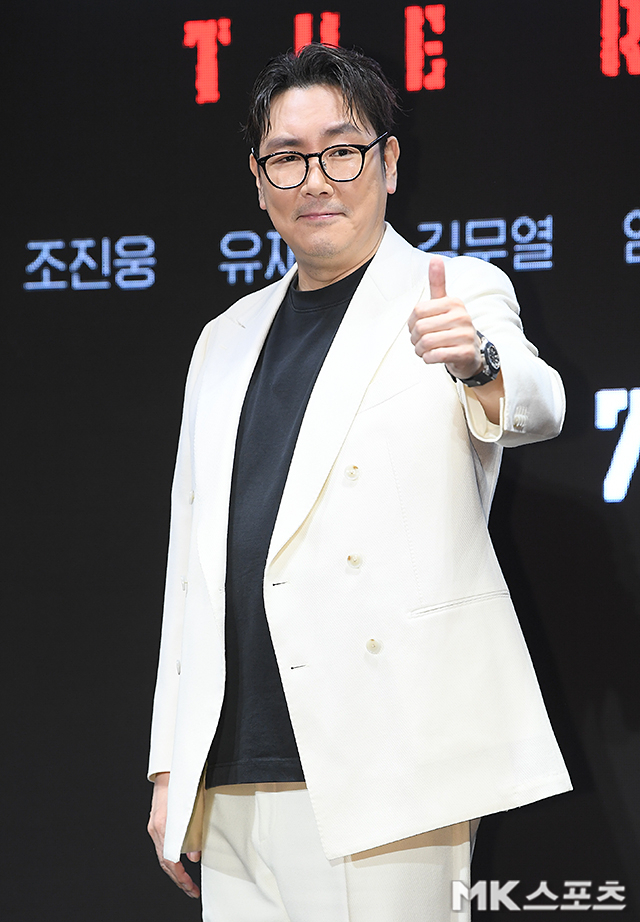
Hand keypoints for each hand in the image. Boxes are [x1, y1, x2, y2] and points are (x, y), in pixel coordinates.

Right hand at [147, 772, 200, 898]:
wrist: (170, 770)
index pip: (170, 860)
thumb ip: (195, 833)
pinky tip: (178, 866)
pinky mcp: (156, 824)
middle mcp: (156, 828)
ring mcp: (154, 826)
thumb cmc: (185, 784)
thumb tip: (194, 856)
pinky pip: (162, 847)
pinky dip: (170, 860)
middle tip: (192, 891)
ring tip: (187, 883)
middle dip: (179, 880)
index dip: (181, 877)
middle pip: (165, 863)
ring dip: (174, 872)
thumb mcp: (196, 807)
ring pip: (162, 857)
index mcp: (165, 825)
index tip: (191, 887)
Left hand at [408, 255, 481, 380]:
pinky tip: (432, 357)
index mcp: (453, 302)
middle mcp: (462, 316)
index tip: (416, 328)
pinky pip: (436, 355)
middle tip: (419, 342)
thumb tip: (435, 258)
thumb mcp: (444, 304)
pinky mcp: (466, 353)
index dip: (411, 323)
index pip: (417, 311)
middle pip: (420, 328)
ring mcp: (466, 335)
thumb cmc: (451, 327)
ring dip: (420, 350)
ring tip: (424, 350)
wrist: (471, 353)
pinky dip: (428, 358)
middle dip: (414, 339)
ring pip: (426, 343)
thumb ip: (438, 283)